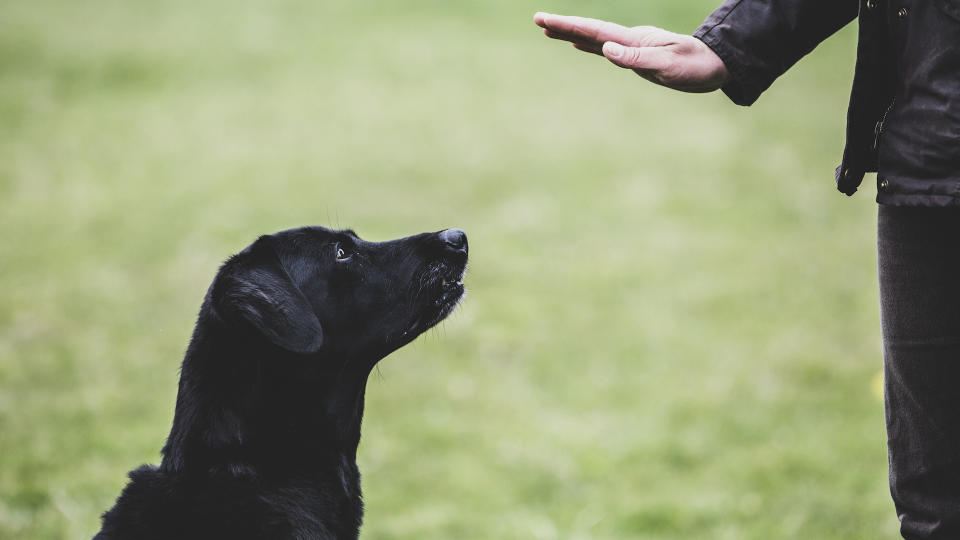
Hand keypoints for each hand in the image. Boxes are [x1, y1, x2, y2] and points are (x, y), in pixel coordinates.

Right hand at [533, 12, 729, 92]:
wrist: (718, 65)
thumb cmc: (696, 67)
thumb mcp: (667, 67)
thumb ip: (636, 59)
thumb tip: (605, 49)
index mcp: (633, 41)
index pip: (593, 31)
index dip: (568, 25)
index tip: (545, 19)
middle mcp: (630, 40)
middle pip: (589, 30)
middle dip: (563, 25)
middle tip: (538, 19)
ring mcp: (632, 46)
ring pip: (594, 37)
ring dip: (571, 33)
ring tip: (549, 29)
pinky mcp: (637, 55)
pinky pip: (605, 47)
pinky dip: (588, 44)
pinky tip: (578, 45)